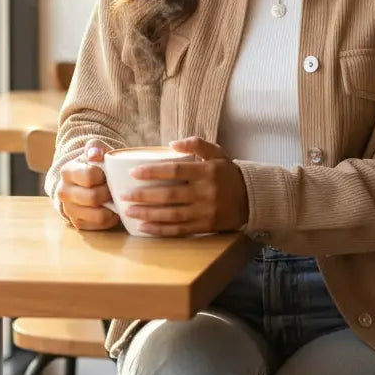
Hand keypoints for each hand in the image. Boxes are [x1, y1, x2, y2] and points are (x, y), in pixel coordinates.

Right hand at [58, 139, 120, 230]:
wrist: (86, 180)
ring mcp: (69, 209)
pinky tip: (112, 208)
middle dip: (109, 192)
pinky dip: (110, 218)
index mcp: (67, 172)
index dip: (104, 176)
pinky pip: (99, 225)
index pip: (89, 176)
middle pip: (93, 197)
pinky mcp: (77, 223)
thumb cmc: (94, 164)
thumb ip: (96, 147)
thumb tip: (95, 154)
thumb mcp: (95, 151)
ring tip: (115, 198)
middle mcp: (63, 192)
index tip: (108, 173)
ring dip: (111, 207)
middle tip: (115, 187)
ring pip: (98, 215)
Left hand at [121, 137, 248, 236]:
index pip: (175, 171)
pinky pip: (179, 230)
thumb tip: (172, 144)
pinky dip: (160, 230)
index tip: (134, 173)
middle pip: (169, 195)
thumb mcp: (217, 153)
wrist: (251, 198)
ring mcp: (205, 212)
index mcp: (207, 172)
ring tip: (129, 211)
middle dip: (144, 196)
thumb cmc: (227, 173)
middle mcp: (205, 192)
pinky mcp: (204, 226)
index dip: (153, 172)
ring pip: (171, 214)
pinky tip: (144, 228)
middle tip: (124, 195)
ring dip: (148, 214)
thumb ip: (196, 144)